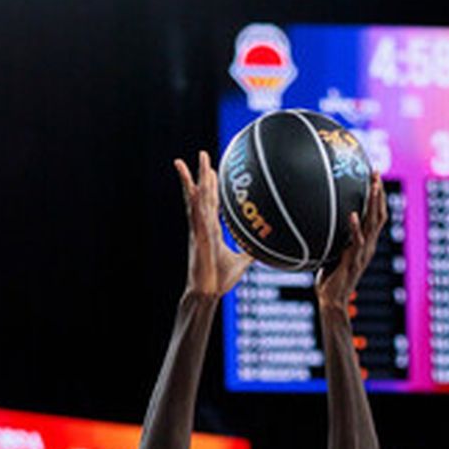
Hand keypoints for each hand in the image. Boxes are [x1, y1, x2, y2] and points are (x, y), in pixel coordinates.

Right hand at [176, 153, 250, 298]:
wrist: (208, 294)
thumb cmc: (220, 280)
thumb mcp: (242, 262)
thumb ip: (250, 252)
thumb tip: (264, 246)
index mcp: (211, 229)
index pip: (211, 202)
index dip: (211, 186)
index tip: (213, 169)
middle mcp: (203, 226)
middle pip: (201, 194)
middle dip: (201, 175)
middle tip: (202, 154)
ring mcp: (198, 231)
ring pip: (195, 200)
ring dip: (191, 181)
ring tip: (184, 164)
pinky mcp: (198, 238)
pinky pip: (196, 216)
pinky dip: (194, 202)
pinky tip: (193, 189)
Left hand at [316, 171, 387, 314]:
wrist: (332, 301)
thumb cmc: (330, 279)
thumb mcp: (332, 252)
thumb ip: (333, 237)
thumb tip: (319, 220)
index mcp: (365, 243)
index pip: (376, 215)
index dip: (377, 197)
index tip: (374, 177)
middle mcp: (368, 246)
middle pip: (379, 214)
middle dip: (378, 192)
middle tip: (375, 172)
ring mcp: (362, 253)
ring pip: (373, 224)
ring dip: (374, 204)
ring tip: (373, 186)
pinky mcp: (353, 261)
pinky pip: (357, 242)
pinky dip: (355, 227)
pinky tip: (353, 214)